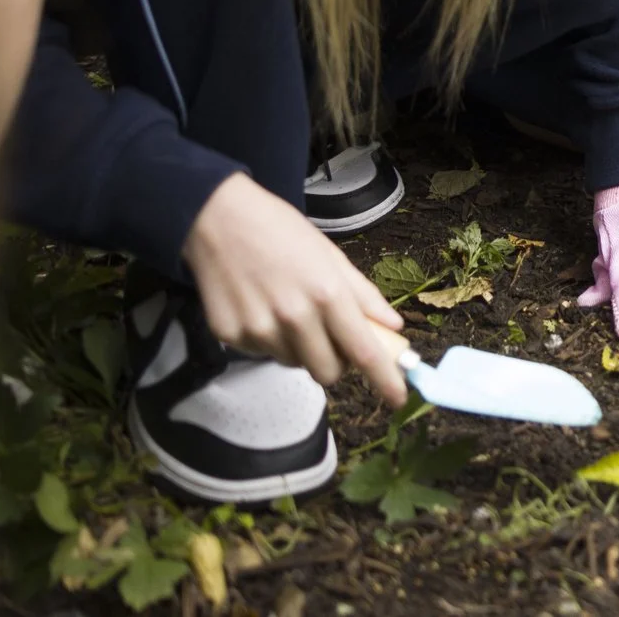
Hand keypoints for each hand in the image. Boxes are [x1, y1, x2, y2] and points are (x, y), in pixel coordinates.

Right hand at [182, 173, 408, 406]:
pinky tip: (263, 308)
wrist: (219, 219)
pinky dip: (271, 341)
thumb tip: (393, 327)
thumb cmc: (281, 232)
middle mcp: (294, 317)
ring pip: (294, 363)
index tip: (399, 398)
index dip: (386, 380)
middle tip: (331, 338)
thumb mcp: (332, 256)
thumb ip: (364, 295)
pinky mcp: (231, 335)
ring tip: (289, 309)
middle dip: (336, 363)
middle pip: (328, 372)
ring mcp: (259, 330)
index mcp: (327, 294)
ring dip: (301, 349)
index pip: (365, 352)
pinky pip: (263, 354)